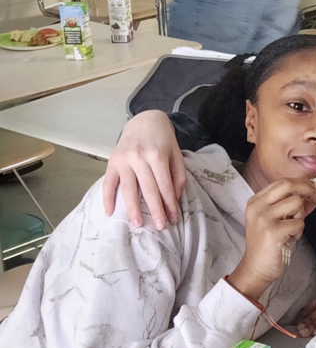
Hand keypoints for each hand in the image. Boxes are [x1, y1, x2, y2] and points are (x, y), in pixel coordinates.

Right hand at [103, 111, 185, 229]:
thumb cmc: (163, 140)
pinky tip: (110, 212)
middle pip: (147, 190)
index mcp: (157, 155)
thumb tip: (173, 199)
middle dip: (155, 210)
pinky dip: (107, 198)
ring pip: (127, 189)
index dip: (169, 204)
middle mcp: (139, 158)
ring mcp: (123, 160)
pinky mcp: (111, 162)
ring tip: (137, 224)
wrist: (145, 120)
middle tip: (159, 227)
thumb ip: (177, 176)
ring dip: (132, 209)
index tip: (173, 219)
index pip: (164, 186)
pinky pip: (108, 183)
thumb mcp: (176, 154)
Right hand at [227, 179, 315, 300]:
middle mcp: (257, 206)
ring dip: (301, 216)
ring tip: (292, 229)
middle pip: (288, 185)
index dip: (302, 183)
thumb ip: (293, 205)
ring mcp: (264, 218)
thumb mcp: (278, 219)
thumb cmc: (269, 244)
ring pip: (296, 203)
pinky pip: (299, 223)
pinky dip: (298, 231)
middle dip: (308, 189)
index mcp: (256, 201)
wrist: (256, 268)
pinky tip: (289, 239)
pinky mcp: (273, 231)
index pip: (282, 182)